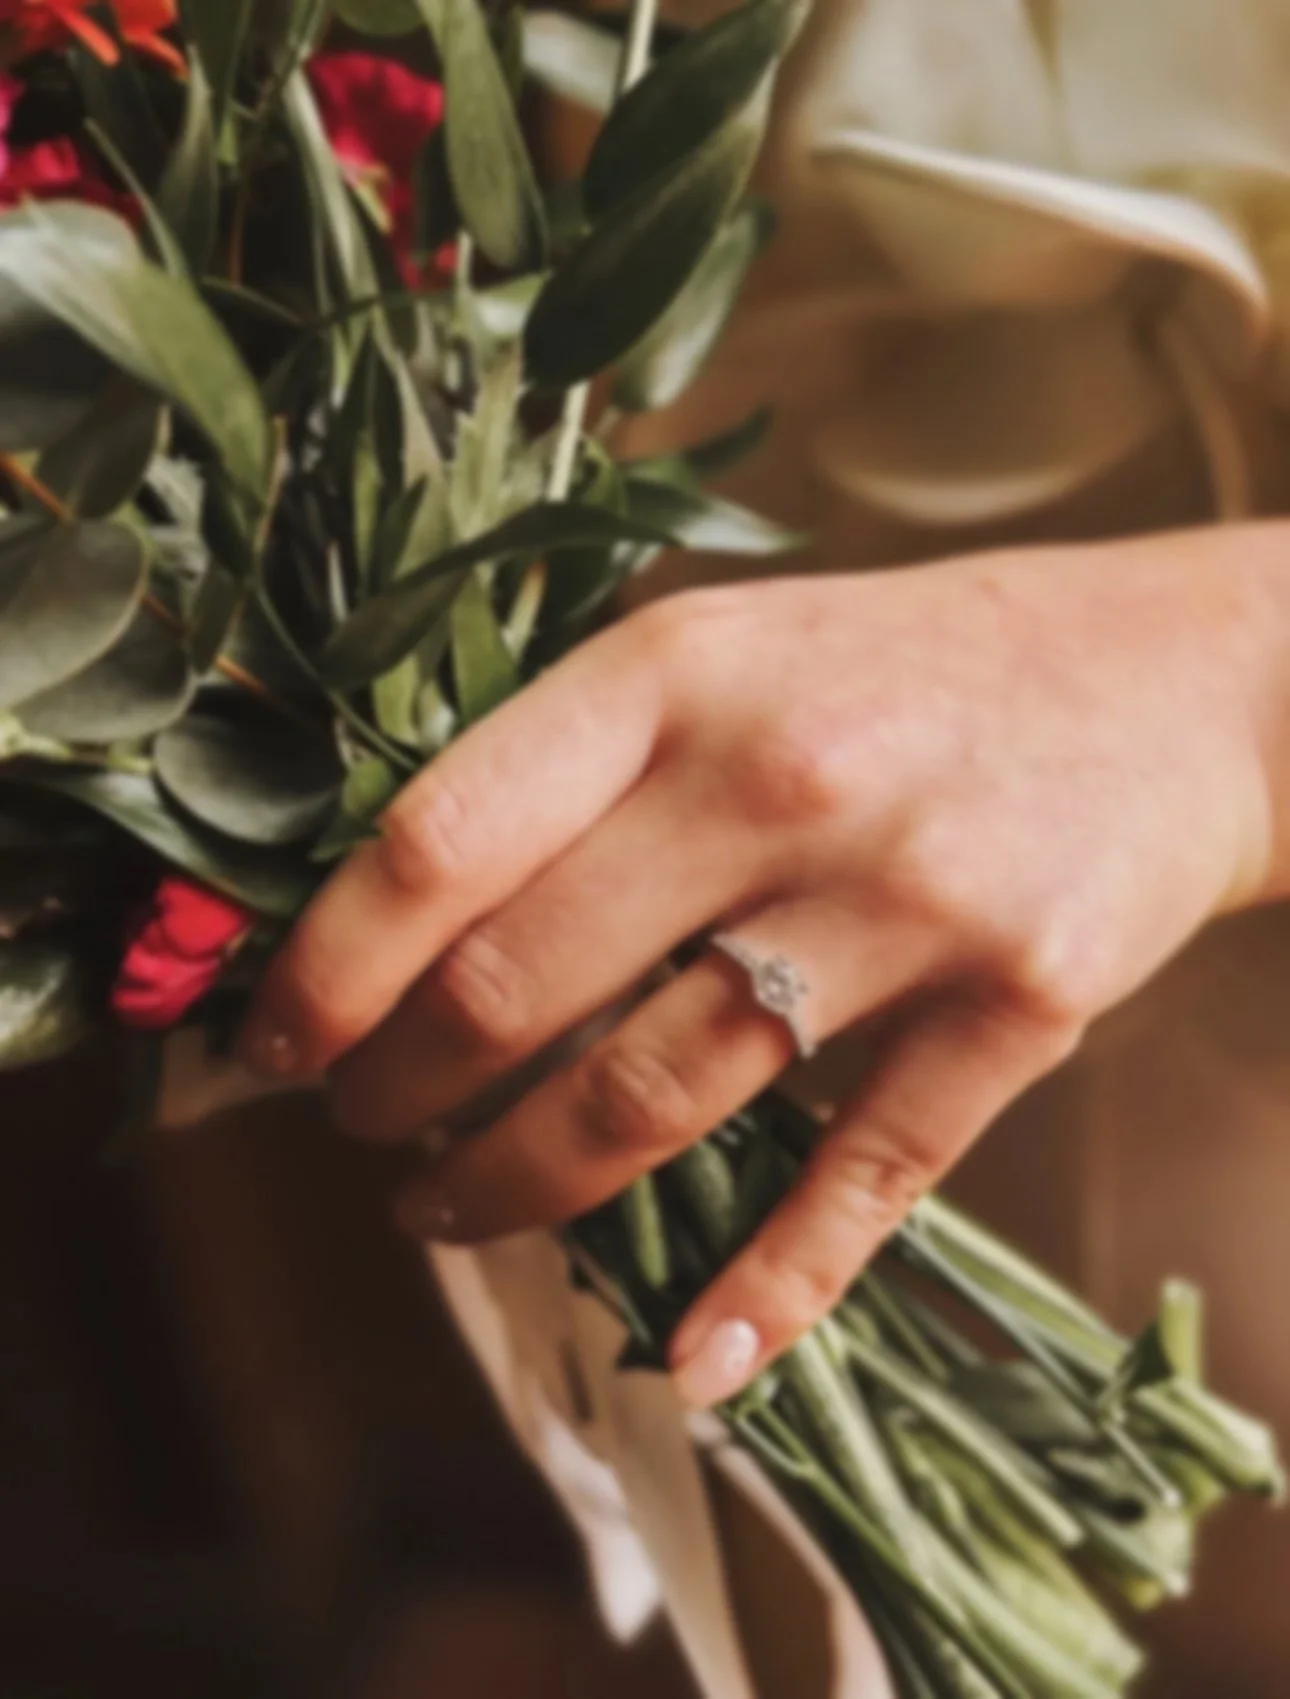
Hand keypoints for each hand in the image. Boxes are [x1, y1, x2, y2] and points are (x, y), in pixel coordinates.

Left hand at [240, 523, 1288, 1405]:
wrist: (1180, 684)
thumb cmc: (912, 666)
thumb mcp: (729, 649)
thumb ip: (576, 756)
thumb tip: (394, 908)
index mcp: (680, 670)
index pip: (441, 840)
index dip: (330, 966)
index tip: (277, 1042)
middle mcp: (783, 778)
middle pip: (524, 989)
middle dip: (400, 1092)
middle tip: (362, 1128)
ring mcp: (907, 902)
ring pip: (655, 1099)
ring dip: (518, 1185)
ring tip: (449, 1209)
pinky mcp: (1017, 1009)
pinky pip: (861, 1182)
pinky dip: (765, 1287)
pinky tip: (693, 1350)